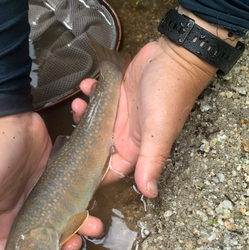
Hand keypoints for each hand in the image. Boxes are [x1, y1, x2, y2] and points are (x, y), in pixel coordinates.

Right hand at [0, 112, 101, 249]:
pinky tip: (93, 211)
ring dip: (76, 232)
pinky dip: (84, 210)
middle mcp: (20, 216)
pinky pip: (73, 204)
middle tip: (72, 247)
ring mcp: (41, 201)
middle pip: (42, 247)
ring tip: (90, 227)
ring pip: (62, 227)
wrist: (9, 114)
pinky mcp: (56, 184)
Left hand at [73, 34, 217, 196]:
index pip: (109, 170)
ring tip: (79, 102)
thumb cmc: (170, 94)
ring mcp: (120, 113)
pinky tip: (88, 84)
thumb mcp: (159, 132)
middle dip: (81, 137)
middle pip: (95, 144)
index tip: (73, 171)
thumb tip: (150, 194)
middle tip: (72, 126)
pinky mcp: (117, 93)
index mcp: (135, 148)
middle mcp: (125, 133)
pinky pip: (98, 97)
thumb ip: (151, 162)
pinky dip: (90, 91)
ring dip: (83, 112)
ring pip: (94, 120)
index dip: (92, 173)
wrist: (175, 55)